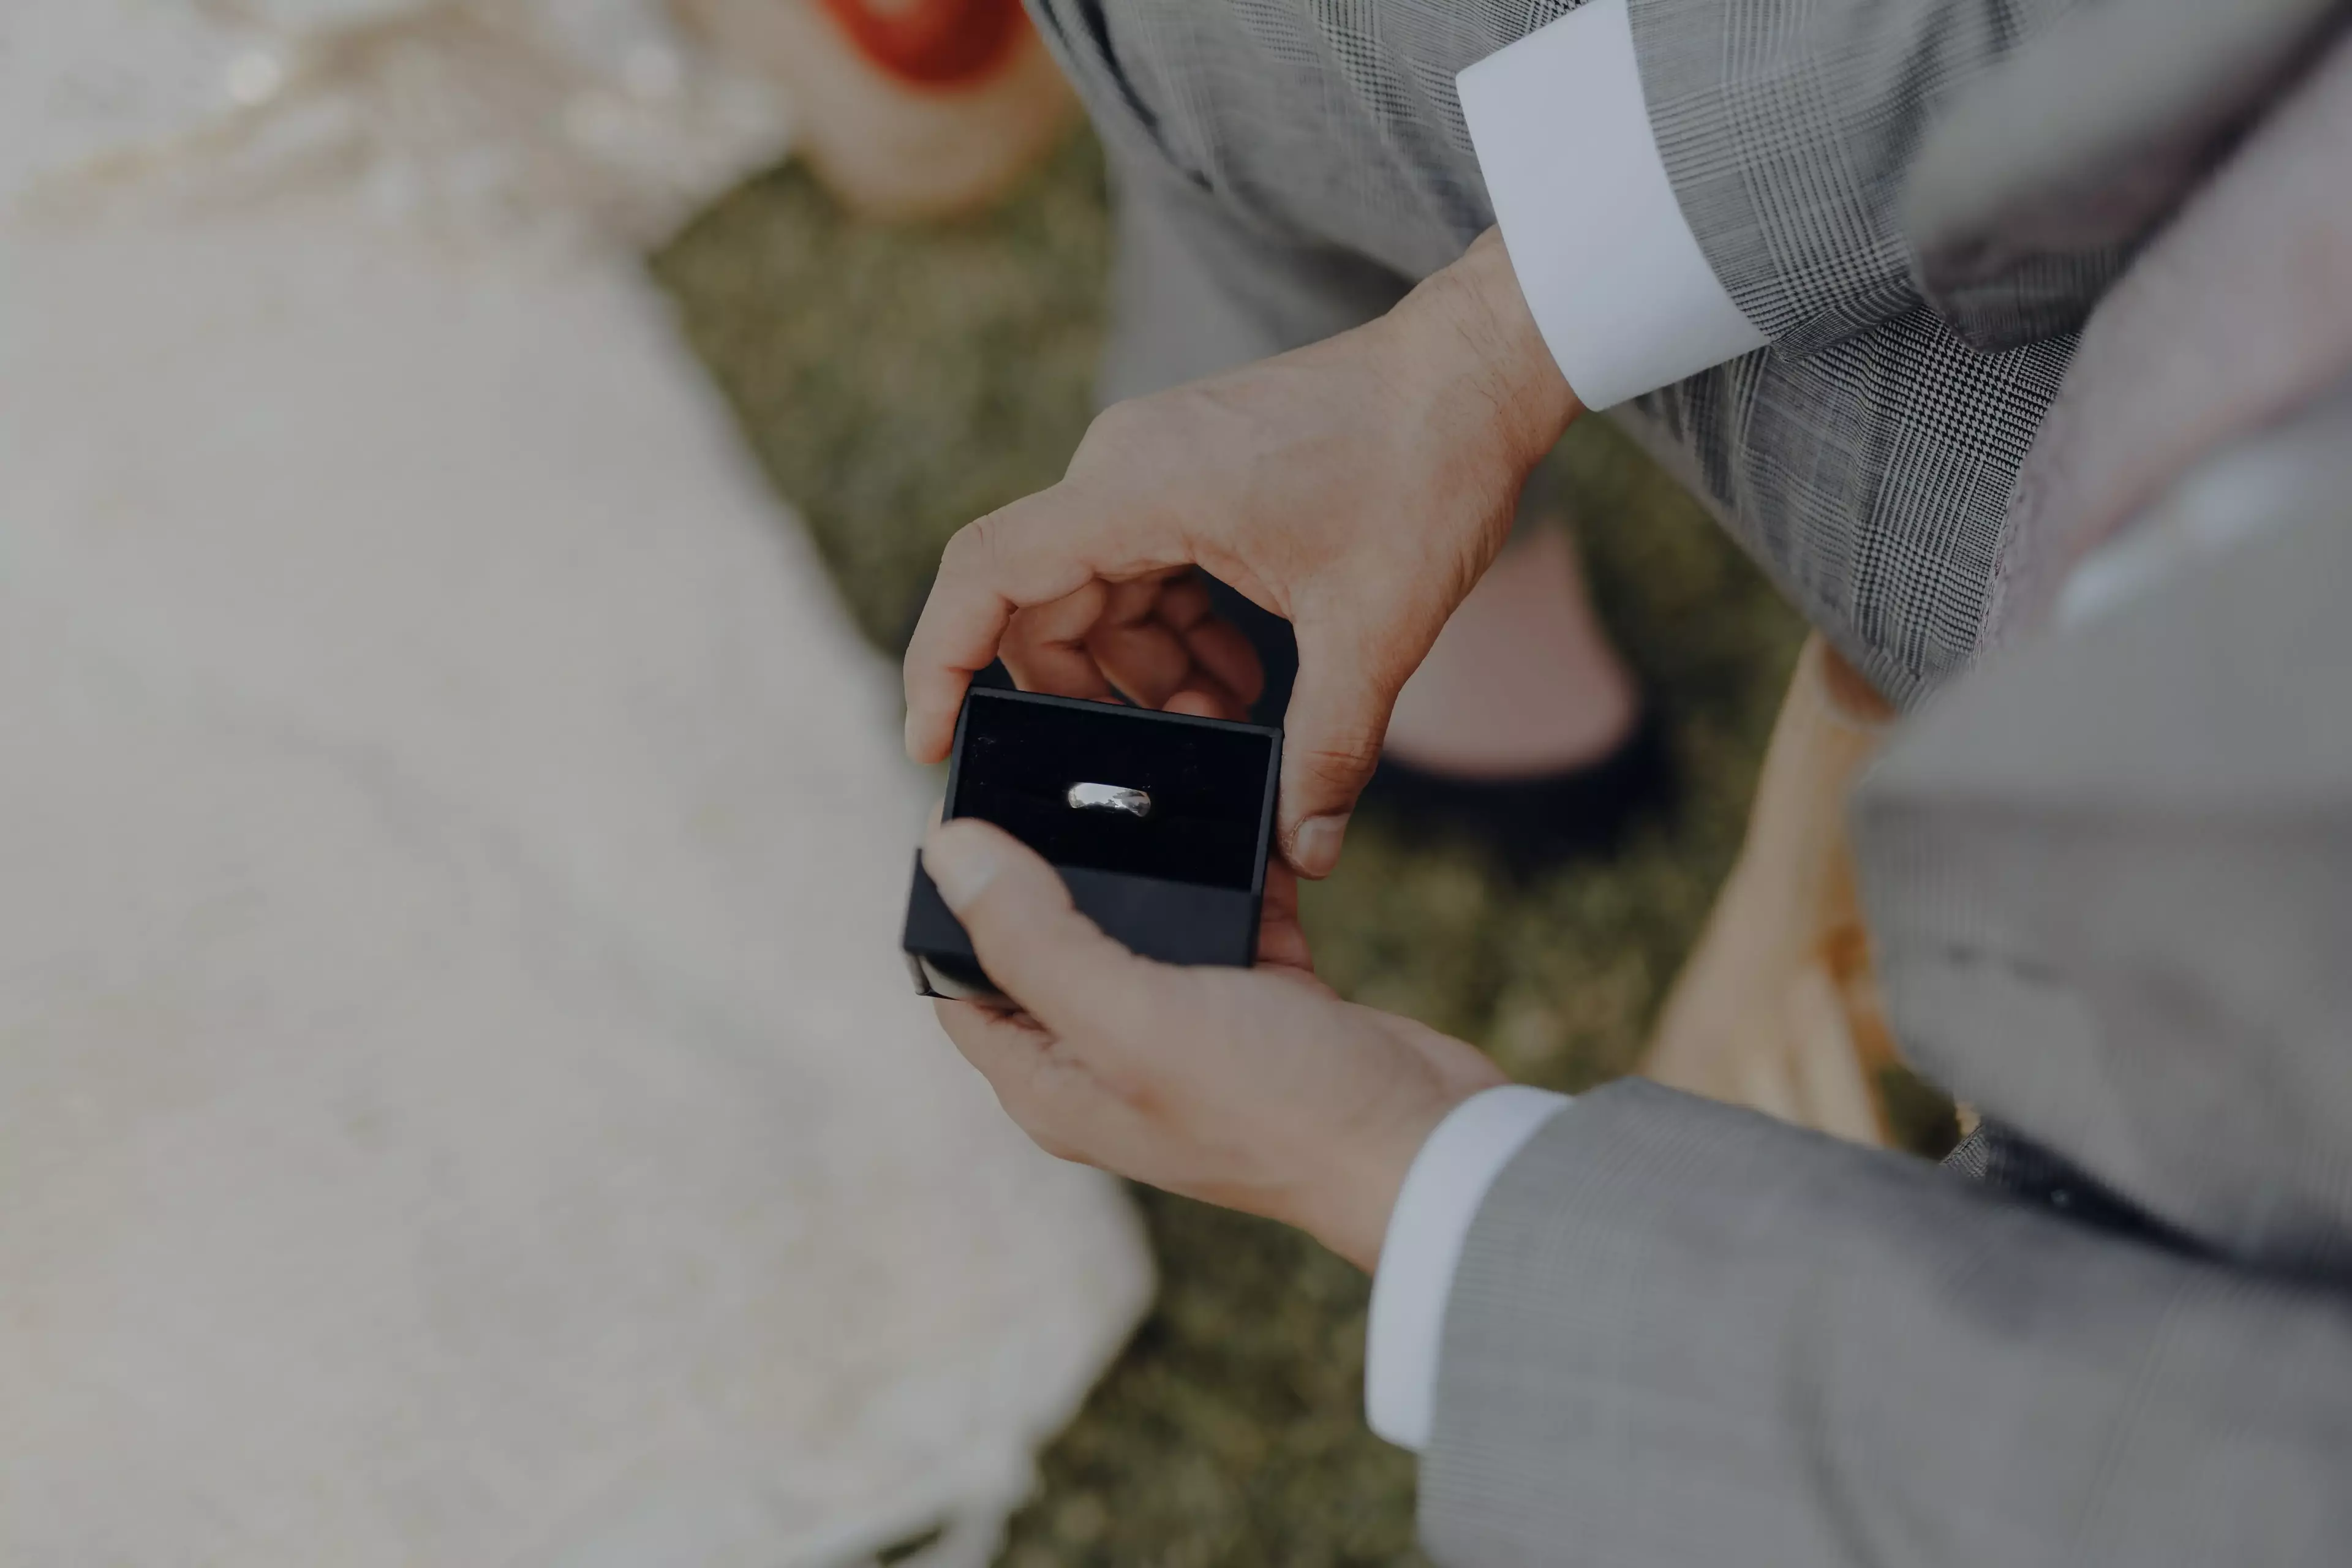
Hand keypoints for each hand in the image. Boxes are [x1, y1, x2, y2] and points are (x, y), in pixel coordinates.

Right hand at [903, 229, 1579, 877]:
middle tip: (1161, 754)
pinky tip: (1243, 673)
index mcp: (1136, 490)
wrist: (1478, 366)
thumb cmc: (1425, 466)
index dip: (940, 664)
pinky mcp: (1188, 468)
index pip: (985, 575)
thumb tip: (1303, 848)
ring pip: (1097, 593)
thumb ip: (1329, 748)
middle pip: (1042, 605)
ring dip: (1144, 670)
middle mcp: (1122, 467)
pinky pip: (1143, 566)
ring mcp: (1154, 463)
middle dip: (1087, 696)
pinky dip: (1176, 629)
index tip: (936, 744)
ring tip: (1230, 716)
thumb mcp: (1376, 630)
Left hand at [920, 817, 1506, 1269]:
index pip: (961, 980)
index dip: (954, 899)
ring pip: (1146, 910)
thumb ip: (1034, 937)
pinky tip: (1245, 800)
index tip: (969, 807)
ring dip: (1149, 846)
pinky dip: (1238, 855)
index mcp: (1055, 1081)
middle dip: (1053, 854)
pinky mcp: (1264, 992)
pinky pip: (1233, 902)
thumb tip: (947, 850)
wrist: (1429, 1148)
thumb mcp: (1132, 1019)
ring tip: (1148, 764)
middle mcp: (1112, 1055)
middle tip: (1061, 762)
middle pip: (1052, 933)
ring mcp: (1190, 1024)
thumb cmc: (1276, 1109)